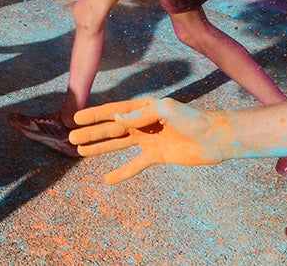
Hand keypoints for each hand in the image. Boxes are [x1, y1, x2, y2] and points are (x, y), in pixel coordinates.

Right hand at [70, 98, 237, 183]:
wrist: (215, 137)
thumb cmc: (193, 118)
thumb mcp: (166, 109)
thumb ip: (141, 114)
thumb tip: (116, 120)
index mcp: (144, 108)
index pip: (113, 111)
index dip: (94, 115)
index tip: (76, 117)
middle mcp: (143, 122)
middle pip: (111, 129)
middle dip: (91, 132)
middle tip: (71, 136)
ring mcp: (149, 139)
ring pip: (118, 145)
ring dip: (99, 148)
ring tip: (80, 151)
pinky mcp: (157, 155)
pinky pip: (135, 165)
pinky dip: (122, 172)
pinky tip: (108, 179)